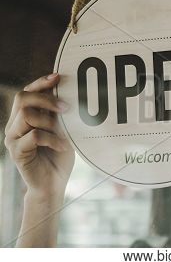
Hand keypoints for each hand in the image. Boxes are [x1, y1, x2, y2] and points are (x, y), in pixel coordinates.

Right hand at [4, 73, 74, 199]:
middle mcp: (14, 126)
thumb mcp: (61, 130)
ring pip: (27, 115)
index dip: (40, 82)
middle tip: (66, 107)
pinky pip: (34, 136)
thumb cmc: (59, 156)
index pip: (26, 93)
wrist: (53, 184)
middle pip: (21, 98)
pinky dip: (52, 139)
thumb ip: (58, 114)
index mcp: (23, 118)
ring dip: (50, 121)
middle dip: (46, 98)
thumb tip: (67, 91)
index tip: (58, 76)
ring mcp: (13, 139)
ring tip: (64, 133)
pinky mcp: (17, 152)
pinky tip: (63, 146)